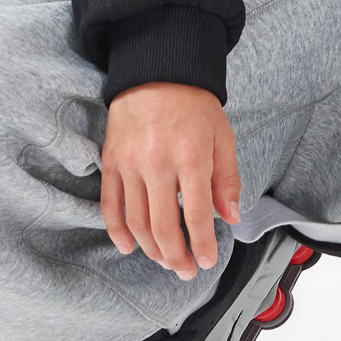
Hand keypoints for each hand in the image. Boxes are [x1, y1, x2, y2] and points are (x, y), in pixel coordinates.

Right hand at [99, 82, 241, 280]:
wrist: (157, 70)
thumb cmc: (194, 103)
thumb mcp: (223, 136)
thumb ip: (227, 179)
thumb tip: (230, 216)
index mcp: (191, 157)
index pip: (197, 215)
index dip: (201, 244)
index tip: (205, 261)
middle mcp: (158, 164)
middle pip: (163, 226)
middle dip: (175, 256)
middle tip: (184, 271)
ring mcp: (130, 164)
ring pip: (137, 222)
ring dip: (151, 249)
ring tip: (164, 261)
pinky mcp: (111, 162)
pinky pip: (111, 205)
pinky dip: (117, 231)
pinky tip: (128, 247)